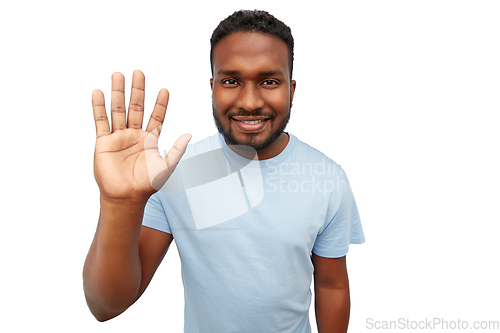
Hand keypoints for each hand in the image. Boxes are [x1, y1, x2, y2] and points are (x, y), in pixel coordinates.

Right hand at [92, 70, 190, 201]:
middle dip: (138, 90)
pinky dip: (99, 107)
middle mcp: (134, 134)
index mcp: (150, 139)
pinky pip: (101, 121)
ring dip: (118, 93)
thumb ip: (177, 150)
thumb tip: (189, 135)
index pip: (156, 116)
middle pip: (136, 107)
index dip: (160, 104)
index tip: (165, 90)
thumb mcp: (166, 166)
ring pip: (118, 110)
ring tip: (118, 75)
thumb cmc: (147, 185)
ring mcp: (118, 137)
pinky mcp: (103, 142)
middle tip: (139, 72)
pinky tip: (99, 92)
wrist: (126, 197)